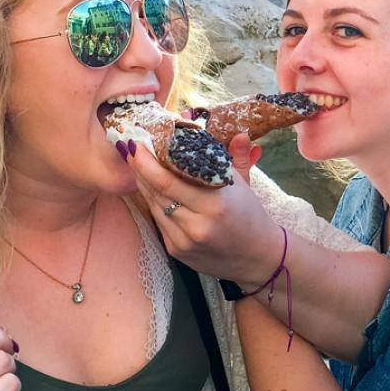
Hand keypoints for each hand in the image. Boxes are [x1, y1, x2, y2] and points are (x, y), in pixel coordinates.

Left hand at [128, 132, 283, 286]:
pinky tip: (152, 190)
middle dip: (141, 169)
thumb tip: (238, 132)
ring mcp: (185, 241)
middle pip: (157, 192)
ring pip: (155, 207)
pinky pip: (159, 222)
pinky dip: (154, 204)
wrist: (257, 258)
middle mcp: (197, 224)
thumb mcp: (245, 185)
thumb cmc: (250, 216)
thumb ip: (237, 156)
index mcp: (215, 204)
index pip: (169, 181)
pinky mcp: (177, 251)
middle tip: (133, 149)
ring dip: (144, 185)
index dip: (148, 163)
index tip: (138, 145)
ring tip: (138, 166)